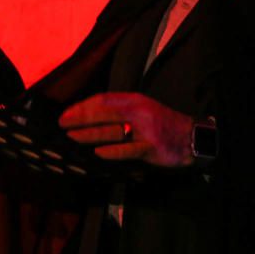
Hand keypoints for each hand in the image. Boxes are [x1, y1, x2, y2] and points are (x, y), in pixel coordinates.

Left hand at [59, 93, 193, 167]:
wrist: (192, 137)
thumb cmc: (162, 125)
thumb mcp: (142, 110)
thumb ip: (120, 111)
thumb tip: (89, 116)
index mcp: (135, 100)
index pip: (104, 100)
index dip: (83, 106)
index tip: (66, 113)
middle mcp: (140, 112)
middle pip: (104, 113)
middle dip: (80, 118)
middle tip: (62, 124)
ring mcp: (146, 130)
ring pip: (112, 131)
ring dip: (90, 134)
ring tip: (72, 137)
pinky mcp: (152, 147)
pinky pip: (129, 150)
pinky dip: (113, 151)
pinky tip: (99, 153)